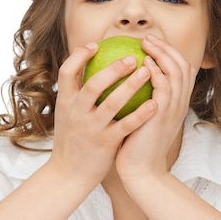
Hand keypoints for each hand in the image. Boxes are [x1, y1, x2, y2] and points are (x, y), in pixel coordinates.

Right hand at [48, 43, 156, 185]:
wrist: (68, 174)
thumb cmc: (73, 140)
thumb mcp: (67, 115)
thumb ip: (77, 95)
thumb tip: (89, 69)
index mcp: (65, 103)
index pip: (67, 72)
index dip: (79, 56)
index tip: (95, 45)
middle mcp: (76, 113)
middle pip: (93, 84)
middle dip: (113, 68)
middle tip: (132, 57)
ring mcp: (91, 128)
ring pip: (112, 103)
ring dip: (131, 85)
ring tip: (147, 72)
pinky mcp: (105, 143)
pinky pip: (126, 125)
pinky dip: (140, 113)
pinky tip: (155, 103)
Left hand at [116, 34, 197, 185]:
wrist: (140, 171)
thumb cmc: (135, 146)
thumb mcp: (141, 118)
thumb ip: (141, 100)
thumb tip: (125, 84)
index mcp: (176, 104)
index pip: (183, 71)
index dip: (171, 53)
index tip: (152, 44)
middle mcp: (179, 104)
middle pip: (183, 65)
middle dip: (167, 47)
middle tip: (147, 38)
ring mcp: (174, 109)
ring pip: (176, 72)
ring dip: (161, 54)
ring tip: (145, 44)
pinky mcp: (163, 115)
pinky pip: (164, 86)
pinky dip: (156, 71)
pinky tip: (143, 63)